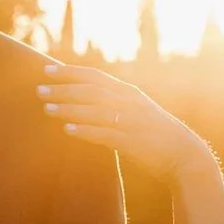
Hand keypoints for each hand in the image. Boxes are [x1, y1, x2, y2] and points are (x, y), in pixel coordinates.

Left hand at [34, 61, 211, 178]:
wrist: (184, 154)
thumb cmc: (155, 134)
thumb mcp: (137, 110)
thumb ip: (115, 102)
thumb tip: (88, 99)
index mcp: (128, 93)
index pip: (94, 76)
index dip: (69, 72)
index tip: (46, 69)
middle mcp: (129, 102)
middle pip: (90, 91)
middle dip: (63, 89)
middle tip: (38, 90)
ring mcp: (130, 121)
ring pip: (94, 110)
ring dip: (68, 109)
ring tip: (46, 108)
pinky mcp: (132, 142)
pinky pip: (105, 134)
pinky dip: (86, 131)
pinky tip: (68, 130)